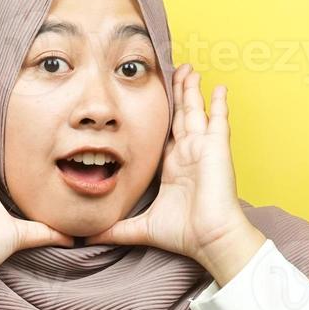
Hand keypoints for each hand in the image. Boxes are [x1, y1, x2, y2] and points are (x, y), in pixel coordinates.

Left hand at [87, 64, 261, 280]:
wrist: (209, 240)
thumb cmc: (183, 234)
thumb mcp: (141, 227)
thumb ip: (116, 229)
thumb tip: (89, 237)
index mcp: (172, 166)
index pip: (162, 133)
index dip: (157, 115)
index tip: (149, 98)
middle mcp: (187, 153)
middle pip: (179, 115)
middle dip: (175, 93)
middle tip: (171, 71)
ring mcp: (203, 149)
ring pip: (195, 111)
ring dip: (191, 90)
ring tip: (189, 69)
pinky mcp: (216, 148)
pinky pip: (219, 120)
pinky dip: (219, 103)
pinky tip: (219, 87)